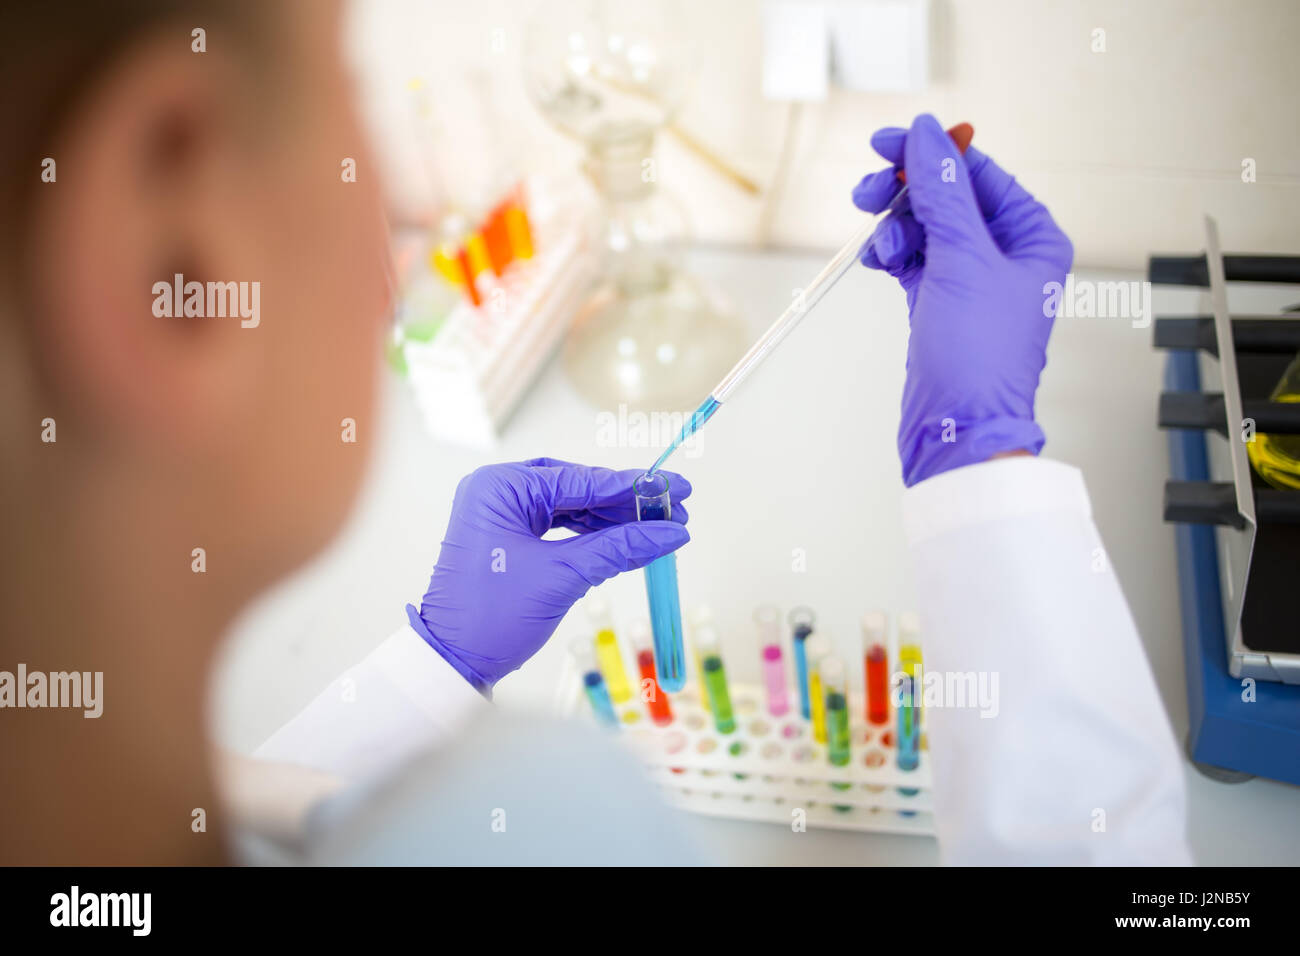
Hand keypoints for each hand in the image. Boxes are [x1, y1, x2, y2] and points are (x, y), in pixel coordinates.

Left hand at [407, 458, 690, 693]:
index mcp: (501, 486)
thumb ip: (620, 547)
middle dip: (628, 504)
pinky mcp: (508, 537)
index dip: (636, 486)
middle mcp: (498, 491)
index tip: (678, 486)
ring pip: (571, 508)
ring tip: (658, 530)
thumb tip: (672, 533)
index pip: (583, 479)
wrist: (452, 662)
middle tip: (675, 511)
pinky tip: (627, 542)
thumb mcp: (563, 576)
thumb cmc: (492, 617)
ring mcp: (502, 513)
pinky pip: (559, 527)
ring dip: (614, 520)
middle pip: (579, 488)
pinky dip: (592, 536)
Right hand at [851, 114, 1073, 485]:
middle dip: (907, 192)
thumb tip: (928, 135)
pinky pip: (912, 259)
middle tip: (869, 191)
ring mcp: (971, 280)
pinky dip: (891, 254)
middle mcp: (1006, 255)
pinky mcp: (940, 303)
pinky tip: (877, 260)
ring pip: (925, 227)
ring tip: (877, 244)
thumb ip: (944, 192)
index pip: (979, 174)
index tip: (888, 142)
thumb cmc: (979, 356)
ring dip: (895, 227)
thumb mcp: (962, 260)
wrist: (957, 427)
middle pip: (947, 197)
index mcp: (1033, 238)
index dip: (933, 154)